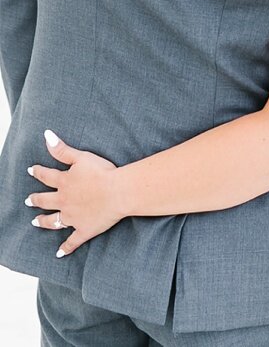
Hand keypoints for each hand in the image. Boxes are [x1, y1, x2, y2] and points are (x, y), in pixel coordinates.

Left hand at [27, 136, 120, 252]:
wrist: (117, 192)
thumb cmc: (102, 172)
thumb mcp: (81, 156)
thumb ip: (62, 149)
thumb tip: (46, 136)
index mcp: (64, 183)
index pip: (46, 176)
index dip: (38, 172)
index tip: (31, 170)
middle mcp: (64, 201)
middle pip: (46, 201)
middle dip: (36, 200)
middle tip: (29, 200)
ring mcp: (72, 218)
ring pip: (53, 222)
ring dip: (44, 222)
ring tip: (36, 222)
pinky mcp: (83, 230)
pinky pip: (72, 242)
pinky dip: (65, 248)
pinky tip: (59, 254)